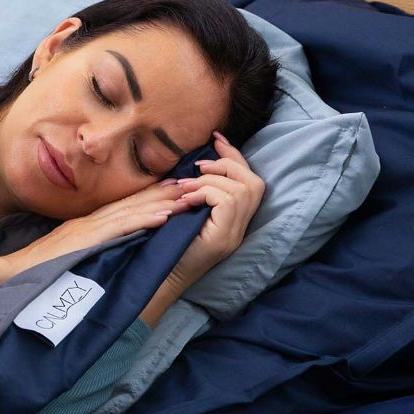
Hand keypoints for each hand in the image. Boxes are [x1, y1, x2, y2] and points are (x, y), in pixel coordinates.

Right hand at [0, 174, 198, 289]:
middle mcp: (91, 221)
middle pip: (133, 203)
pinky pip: (122, 228)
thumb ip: (87, 247)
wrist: (14, 274)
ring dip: (162, 203)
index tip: (174, 189)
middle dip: (163, 194)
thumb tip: (105, 248)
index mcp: (87, 224)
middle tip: (191, 184)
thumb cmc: (38, 269)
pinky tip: (164, 217)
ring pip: (133, 211)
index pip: (124, 206)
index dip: (150, 196)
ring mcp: (90, 228)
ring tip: (187, 197)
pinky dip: (144, 221)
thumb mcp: (67, 254)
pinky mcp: (89, 240)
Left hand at [170, 130, 265, 288]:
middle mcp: (241, 227)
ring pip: (240, 189)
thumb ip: (199, 190)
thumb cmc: (168, 241)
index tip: (217, 138)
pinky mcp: (224, 237)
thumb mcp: (186, 209)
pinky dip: (206, 192)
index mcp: (236, 219)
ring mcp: (235, 234)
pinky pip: (226, 200)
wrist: (159, 275)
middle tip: (200, 165)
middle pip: (254, 182)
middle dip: (229, 164)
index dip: (235, 156)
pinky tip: (187, 199)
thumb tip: (198, 160)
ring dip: (212, 179)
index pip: (250, 181)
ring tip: (186, 186)